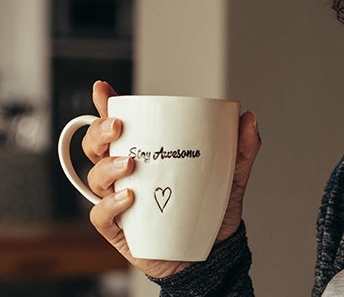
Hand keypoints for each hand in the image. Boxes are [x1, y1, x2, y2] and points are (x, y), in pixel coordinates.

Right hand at [82, 81, 262, 278]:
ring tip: (130, 164)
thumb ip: (240, 149)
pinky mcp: (119, 230)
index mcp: (146, 154)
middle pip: (96, 147)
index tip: (103, 89)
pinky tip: (128, 197)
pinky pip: (101, 215)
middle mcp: (125, 175)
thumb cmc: (210, 212)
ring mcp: (118, 201)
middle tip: (118, 127)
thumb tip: (248, 120)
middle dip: (99, 132)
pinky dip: (110, 204)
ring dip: (107, 166)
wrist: (212, 254)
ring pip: (95, 177)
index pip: (118, 127)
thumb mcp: (230, 177)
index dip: (105, 106)